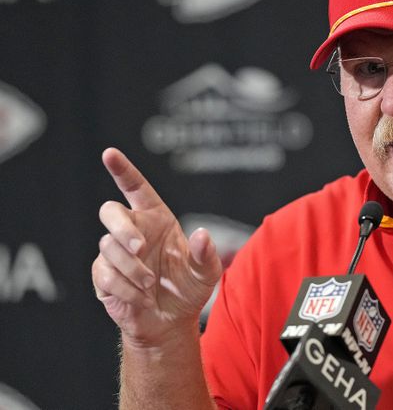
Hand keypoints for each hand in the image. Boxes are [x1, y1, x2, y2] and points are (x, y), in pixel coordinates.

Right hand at [92, 148, 221, 346]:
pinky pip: (106, 274)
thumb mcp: (206, 273)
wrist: (170, 322)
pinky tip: (141, 299)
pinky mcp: (102, 275)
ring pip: (109, 247)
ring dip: (133, 269)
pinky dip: (126, 289)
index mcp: (156, 218)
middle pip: (110, 212)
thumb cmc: (189, 289)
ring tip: (151, 286)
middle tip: (141, 248)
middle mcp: (133, 230)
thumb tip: (201, 235)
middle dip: (123, 228)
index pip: (135, 188)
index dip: (123, 170)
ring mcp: (114, 252)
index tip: (109, 153)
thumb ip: (206, 254)